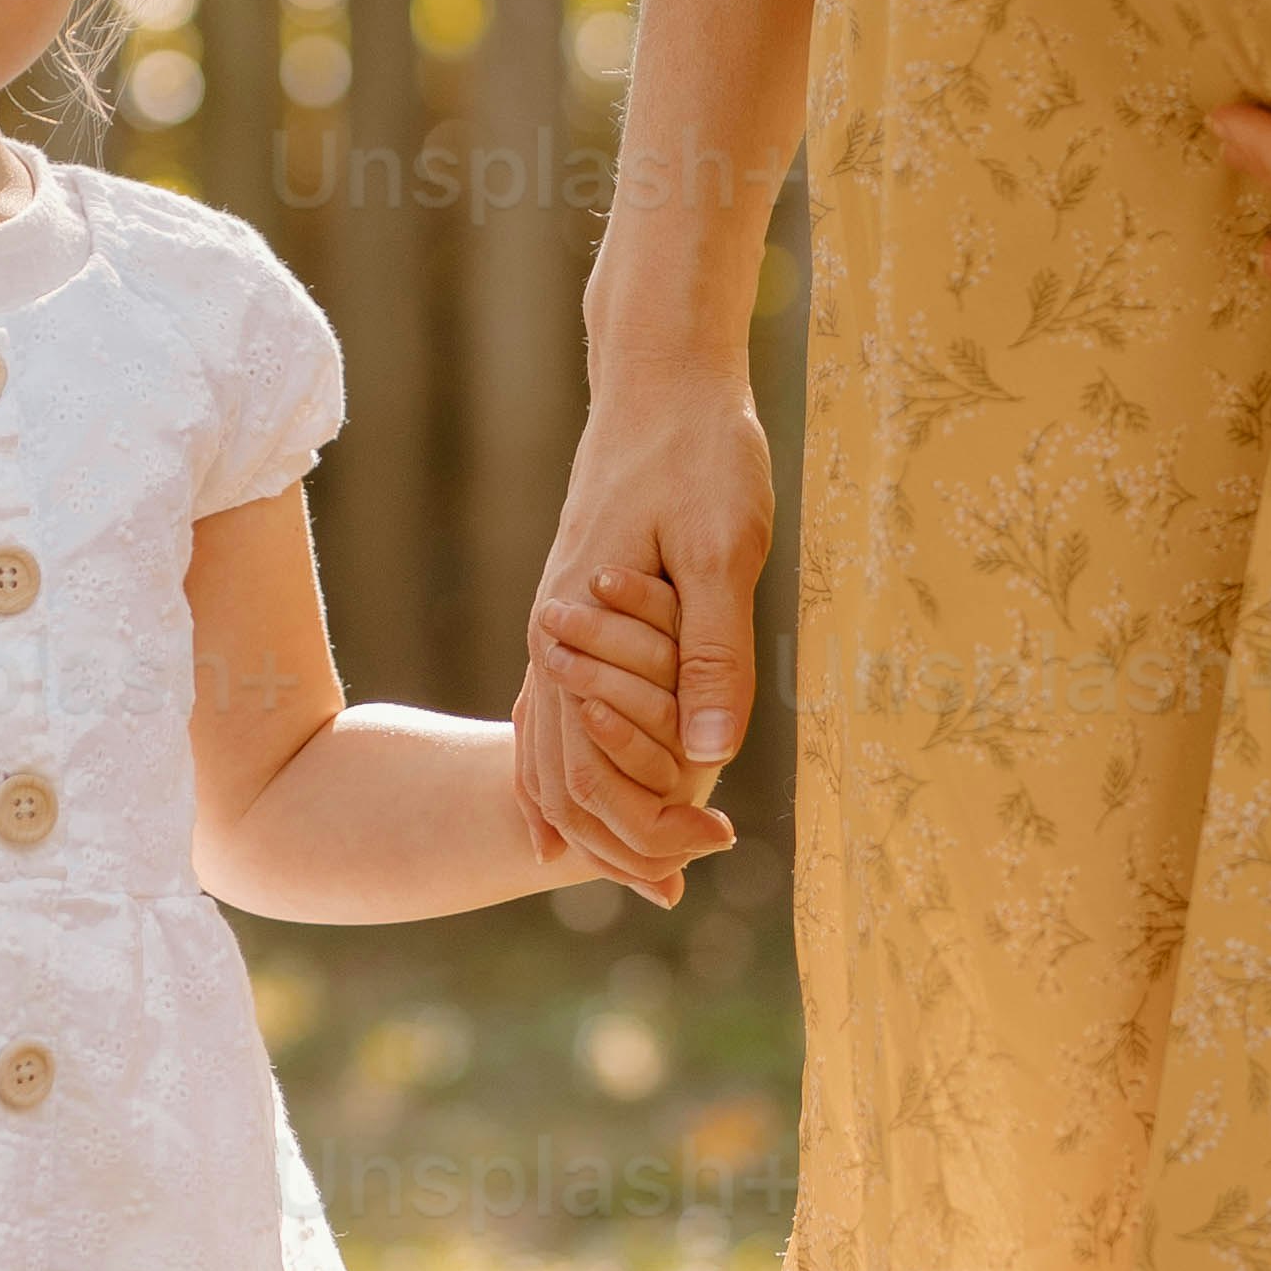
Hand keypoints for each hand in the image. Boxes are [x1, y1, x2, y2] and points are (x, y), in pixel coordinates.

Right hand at [522, 352, 773, 880]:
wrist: (660, 380)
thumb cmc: (699, 453)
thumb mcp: (722, 548)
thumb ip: (713, 651)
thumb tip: (713, 752)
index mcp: (575, 633)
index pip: (587, 772)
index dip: (641, 828)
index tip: (702, 856)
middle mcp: (550, 640)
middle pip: (557, 778)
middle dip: (614, 842)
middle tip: (675, 890)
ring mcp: (555, 627)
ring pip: (548, 750)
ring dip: (597, 813)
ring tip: (650, 866)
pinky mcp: (573, 612)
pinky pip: (556, 713)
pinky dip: (577, 767)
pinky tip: (605, 794)